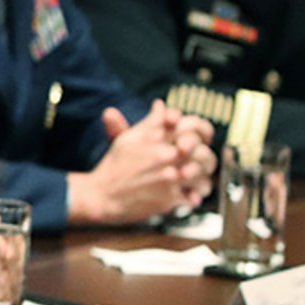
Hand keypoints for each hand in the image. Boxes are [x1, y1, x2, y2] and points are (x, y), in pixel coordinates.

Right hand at [68, 101, 217, 224]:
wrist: (102, 197)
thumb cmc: (113, 167)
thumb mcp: (128, 138)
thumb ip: (150, 122)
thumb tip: (161, 105)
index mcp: (155, 137)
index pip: (189, 123)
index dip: (196, 128)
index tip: (194, 135)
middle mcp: (164, 155)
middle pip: (200, 146)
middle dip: (201, 150)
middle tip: (197, 157)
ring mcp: (169, 177)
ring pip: (203, 170)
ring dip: (201, 174)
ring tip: (194, 177)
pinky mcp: (171, 199)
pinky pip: (196, 196)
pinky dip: (194, 196)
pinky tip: (188, 194)